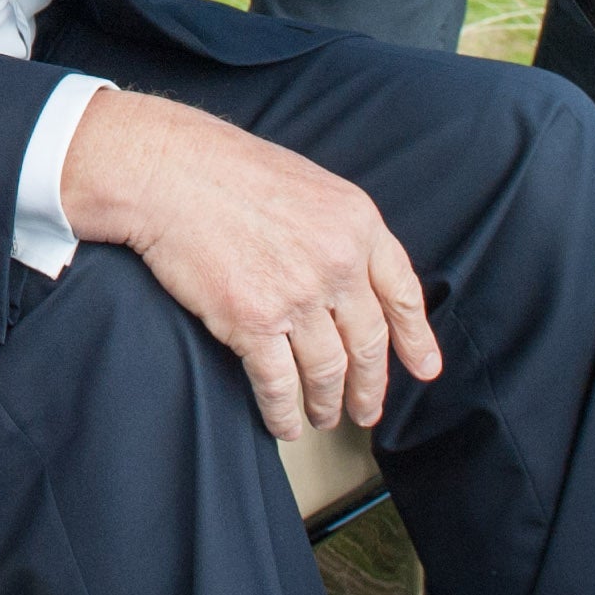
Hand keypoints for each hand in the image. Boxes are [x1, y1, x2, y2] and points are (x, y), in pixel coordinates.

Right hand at [58, 94, 442, 438]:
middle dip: (371, 385)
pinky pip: (278, 384)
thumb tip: (349, 281)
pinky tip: (285, 424)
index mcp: (358, 224)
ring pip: (329, 370)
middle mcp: (338, 263)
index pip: (402, 292)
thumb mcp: (310, 186)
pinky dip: (283, 412)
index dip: (415, 337)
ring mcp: (297, 295)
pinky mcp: (252, 322)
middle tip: (367, 410)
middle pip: (369, 341)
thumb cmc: (228, 170)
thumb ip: (339, 232)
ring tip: (325, 417)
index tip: (425, 369)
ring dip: (328, 402)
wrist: (169, 172)